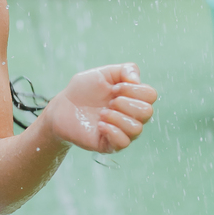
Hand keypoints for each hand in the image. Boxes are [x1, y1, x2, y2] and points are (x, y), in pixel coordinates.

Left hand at [41, 64, 156, 154]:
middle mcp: (131, 115)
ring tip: (102, 114)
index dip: (134, 89)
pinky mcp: (110, 144)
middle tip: (109, 101)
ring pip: (137, 128)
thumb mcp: (103, 73)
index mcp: (132, 98)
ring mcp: (122, 131)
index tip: (114, 88)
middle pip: (147, 112)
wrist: (62, 107)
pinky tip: (100, 125)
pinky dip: (112, 130)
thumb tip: (137, 80)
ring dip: (117, 117)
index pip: (151, 95)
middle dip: (126, 103)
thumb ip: (125, 70)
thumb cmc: (83, 90)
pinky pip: (124, 142)